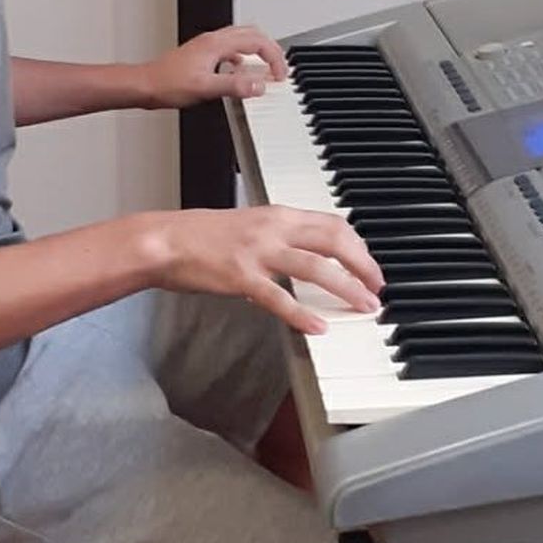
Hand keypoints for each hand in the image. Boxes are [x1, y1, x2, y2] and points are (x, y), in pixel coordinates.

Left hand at [141, 25, 287, 109]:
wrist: (145, 85)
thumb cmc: (167, 83)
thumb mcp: (205, 88)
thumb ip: (234, 85)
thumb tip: (258, 84)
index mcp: (216, 44)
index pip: (256, 41)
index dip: (274, 56)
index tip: (280, 74)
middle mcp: (212, 41)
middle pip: (252, 34)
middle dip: (270, 49)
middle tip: (279, 67)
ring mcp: (207, 46)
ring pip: (241, 40)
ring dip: (257, 52)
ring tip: (265, 69)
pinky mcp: (202, 55)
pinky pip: (230, 50)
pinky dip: (243, 58)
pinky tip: (240, 74)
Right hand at [146, 206, 383, 333]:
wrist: (165, 240)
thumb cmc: (202, 235)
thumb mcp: (249, 224)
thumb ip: (280, 235)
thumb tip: (310, 251)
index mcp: (277, 214)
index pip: (332, 223)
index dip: (358, 246)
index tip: (369, 266)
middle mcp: (272, 228)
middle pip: (333, 240)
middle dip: (362, 264)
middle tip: (377, 287)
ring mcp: (257, 252)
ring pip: (315, 267)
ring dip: (346, 288)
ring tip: (364, 305)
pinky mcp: (240, 276)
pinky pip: (278, 297)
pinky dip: (301, 314)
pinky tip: (317, 328)